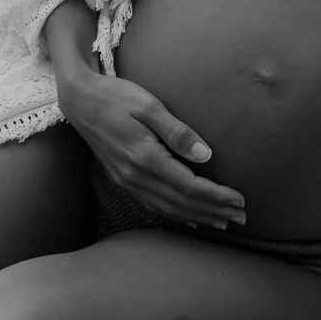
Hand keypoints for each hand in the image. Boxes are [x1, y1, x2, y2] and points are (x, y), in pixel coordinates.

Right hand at [58, 69, 246, 229]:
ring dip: (198, 217)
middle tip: (241, 217)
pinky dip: (175, 215)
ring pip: (168, 208)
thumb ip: (177, 132)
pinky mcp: (122, 180)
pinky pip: (152, 205)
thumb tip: (206, 156)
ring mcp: (126, 181)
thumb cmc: (115, 96)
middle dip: (214, 212)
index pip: (190, 186)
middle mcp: (135, 176)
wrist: (79, 100)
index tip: (240, 200)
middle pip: (182, 203)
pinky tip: (189, 219)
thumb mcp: (149, 105)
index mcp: (145, 157)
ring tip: (222, 222)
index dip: (217, 196)